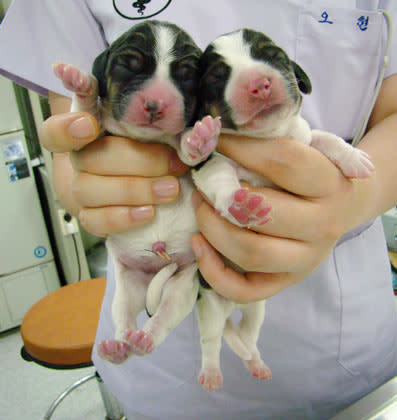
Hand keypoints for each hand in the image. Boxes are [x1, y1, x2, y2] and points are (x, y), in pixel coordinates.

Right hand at [39, 112, 187, 235]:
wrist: (134, 181)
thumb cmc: (146, 149)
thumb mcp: (151, 132)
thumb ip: (154, 127)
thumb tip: (185, 134)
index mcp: (87, 131)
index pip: (57, 129)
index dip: (67, 128)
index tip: (90, 125)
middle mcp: (78, 160)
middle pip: (88, 158)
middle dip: (137, 162)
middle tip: (174, 166)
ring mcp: (81, 189)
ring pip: (89, 190)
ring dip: (134, 190)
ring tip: (170, 190)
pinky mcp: (90, 216)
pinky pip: (96, 221)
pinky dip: (123, 218)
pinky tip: (149, 213)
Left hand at [190, 135, 366, 302]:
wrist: (343, 206)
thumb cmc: (315, 173)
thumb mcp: (307, 149)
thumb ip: (272, 144)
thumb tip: (214, 137)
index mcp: (329, 184)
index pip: (283, 162)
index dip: (241, 148)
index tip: (214, 139)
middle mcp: (323, 225)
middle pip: (264, 214)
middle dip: (222, 196)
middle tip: (202, 183)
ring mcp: (306, 260)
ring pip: (251, 253)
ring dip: (213, 229)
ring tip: (199, 208)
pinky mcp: (287, 282)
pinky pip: (244, 290)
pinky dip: (213, 272)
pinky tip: (198, 244)